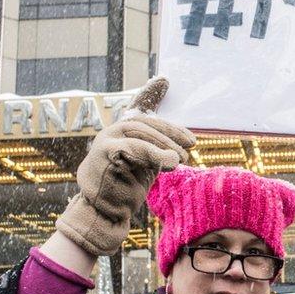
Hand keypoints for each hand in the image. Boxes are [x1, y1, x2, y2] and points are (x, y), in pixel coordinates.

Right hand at [55, 77, 196, 255]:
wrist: (104, 214)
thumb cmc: (126, 189)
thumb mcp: (147, 165)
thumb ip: (158, 150)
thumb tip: (184, 146)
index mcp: (123, 132)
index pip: (138, 108)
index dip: (150, 92)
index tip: (164, 80)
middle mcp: (113, 132)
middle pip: (145, 122)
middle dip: (171, 132)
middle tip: (191, 144)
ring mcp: (105, 140)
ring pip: (140, 132)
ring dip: (165, 144)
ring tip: (183, 158)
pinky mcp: (104, 153)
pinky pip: (133, 147)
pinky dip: (154, 153)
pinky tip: (170, 161)